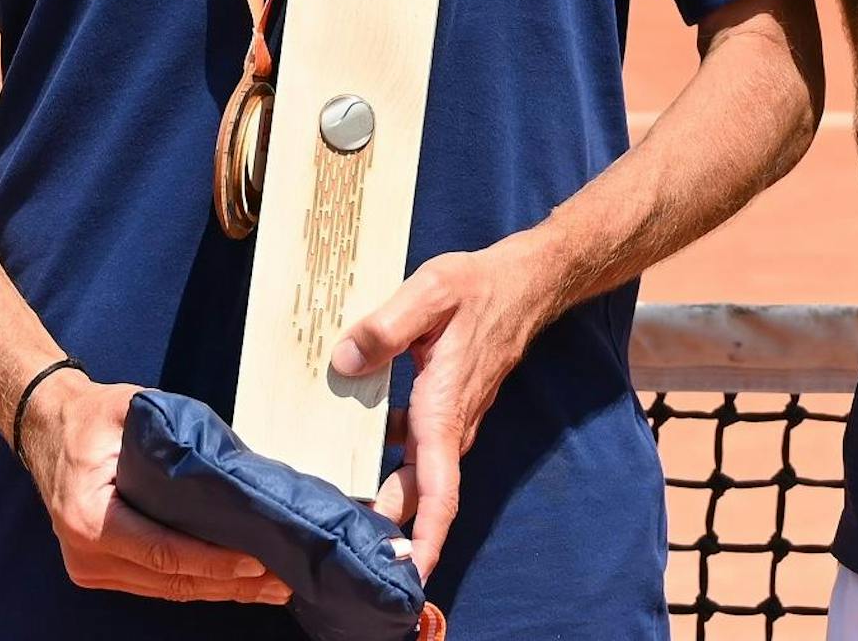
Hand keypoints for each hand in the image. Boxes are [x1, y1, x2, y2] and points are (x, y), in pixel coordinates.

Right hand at [14, 372, 290, 602]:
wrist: (45, 426)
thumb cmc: (89, 417)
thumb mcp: (128, 411)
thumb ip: (172, 437)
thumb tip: (230, 466)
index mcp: (89, 519)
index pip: (163, 552)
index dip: (213, 562)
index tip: (256, 562)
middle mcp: (87, 555)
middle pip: (170, 581)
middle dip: (230, 585)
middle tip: (282, 581)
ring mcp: (91, 568)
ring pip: (167, 589)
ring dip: (220, 590)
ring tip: (271, 587)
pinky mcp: (101, 569)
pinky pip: (156, 583)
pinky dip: (197, 583)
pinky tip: (235, 582)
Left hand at [331, 238, 571, 575]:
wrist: (525, 283)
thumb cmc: (480, 287)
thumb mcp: (429, 291)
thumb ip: (384, 328)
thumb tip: (343, 362)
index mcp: (444, 409)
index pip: (438, 492)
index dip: (425, 538)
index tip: (411, 574)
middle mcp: (451, 426)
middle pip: (417, 494)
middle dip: (385, 524)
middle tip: (337, 538)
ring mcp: (451, 421)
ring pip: (415, 473)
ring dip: (383, 492)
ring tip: (332, 497)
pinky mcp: (447, 410)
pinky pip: (415, 448)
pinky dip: (386, 457)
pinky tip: (350, 443)